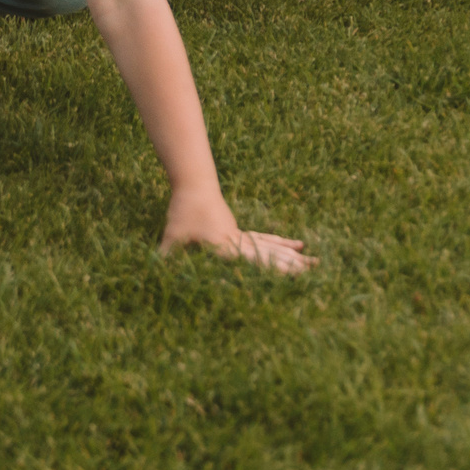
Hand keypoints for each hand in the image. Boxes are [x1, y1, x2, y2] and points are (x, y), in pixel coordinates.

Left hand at [160, 190, 315, 273]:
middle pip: (271, 256)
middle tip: (316, 274)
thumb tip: (153, 272)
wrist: (194, 184)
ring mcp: (242, 236)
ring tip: (315, 262)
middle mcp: (239, 242)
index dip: (271, 275)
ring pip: (273, 248)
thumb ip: (167, 257)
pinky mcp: (240, 231)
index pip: (252, 265)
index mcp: (226, 247)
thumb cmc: (183, 211)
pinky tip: (296, 246)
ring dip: (293, 256)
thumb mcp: (172, 236)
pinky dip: (281, 244)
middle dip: (292, 267)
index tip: (292, 284)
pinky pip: (266, 239)